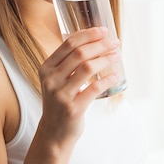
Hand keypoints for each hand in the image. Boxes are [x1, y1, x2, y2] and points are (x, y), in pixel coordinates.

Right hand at [37, 27, 119, 147]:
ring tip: (117, 55)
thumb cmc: (60, 102)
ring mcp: (61, 94)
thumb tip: (94, 40)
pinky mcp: (73, 108)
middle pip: (79, 53)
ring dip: (106, 59)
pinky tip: (116, 75)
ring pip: (87, 68)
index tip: (104, 31)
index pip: (68, 43)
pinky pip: (94, 88)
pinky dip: (108, 79)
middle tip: (114, 42)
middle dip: (100, 44)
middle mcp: (51, 79)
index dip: (88, 34)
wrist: (54, 133)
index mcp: (46, 68)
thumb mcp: (56, 80)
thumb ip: (68, 62)